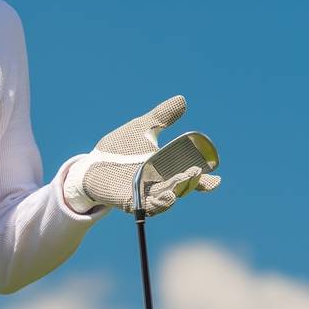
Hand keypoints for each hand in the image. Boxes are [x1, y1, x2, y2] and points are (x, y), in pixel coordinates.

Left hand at [63, 96, 221, 215]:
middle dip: (189, 183)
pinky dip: (156, 205)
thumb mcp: (142, 128)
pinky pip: (145, 207)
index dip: (204, 181)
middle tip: (194, 173)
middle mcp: (159, 184)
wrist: (93, 162)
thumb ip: (162, 117)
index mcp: (167, 169)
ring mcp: (145, 194)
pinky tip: (165, 198)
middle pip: (180, 188)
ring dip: (174, 193)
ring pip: (165, 198)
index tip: (216, 180)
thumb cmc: (120, 147)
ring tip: (180, 185)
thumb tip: (181, 100)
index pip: (190, 177)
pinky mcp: (129, 201)